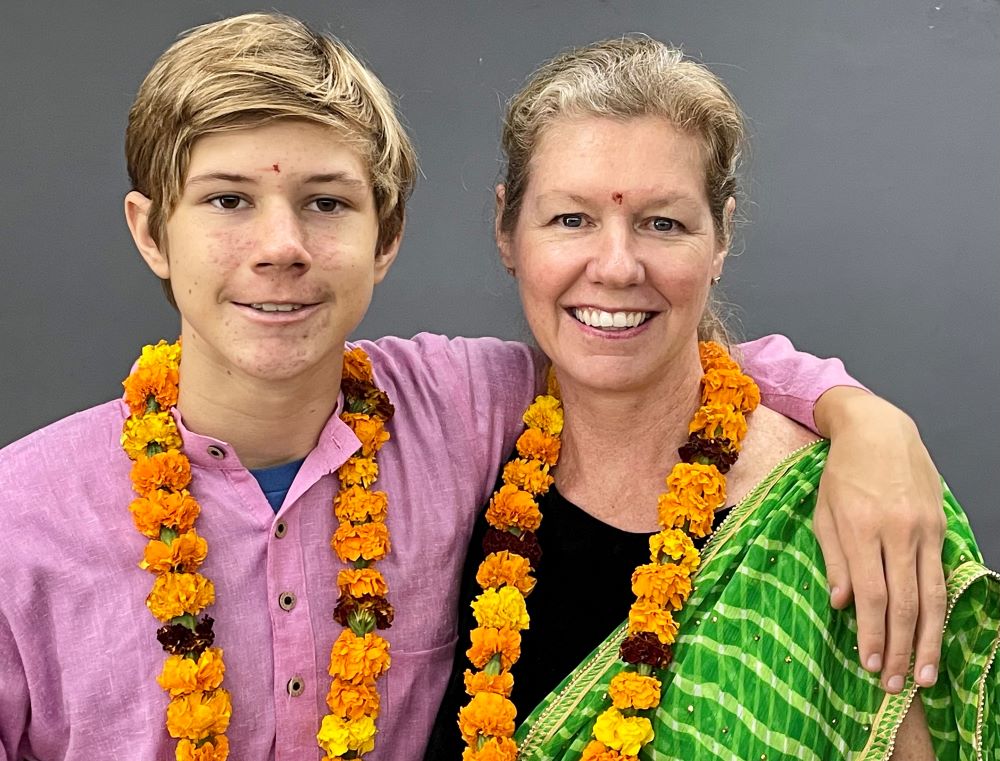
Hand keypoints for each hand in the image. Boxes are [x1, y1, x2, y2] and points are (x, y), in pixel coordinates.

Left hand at [812, 387, 945, 693]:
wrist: (878, 429)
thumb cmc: (841, 472)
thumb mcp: (823, 511)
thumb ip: (834, 558)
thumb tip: (843, 604)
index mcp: (860, 527)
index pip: (872, 594)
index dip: (872, 634)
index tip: (869, 664)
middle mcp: (897, 531)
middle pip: (904, 602)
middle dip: (899, 648)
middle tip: (895, 684)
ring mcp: (923, 529)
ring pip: (930, 595)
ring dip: (925, 639)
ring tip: (922, 674)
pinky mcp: (939, 526)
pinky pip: (940, 575)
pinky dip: (938, 610)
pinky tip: (933, 633)